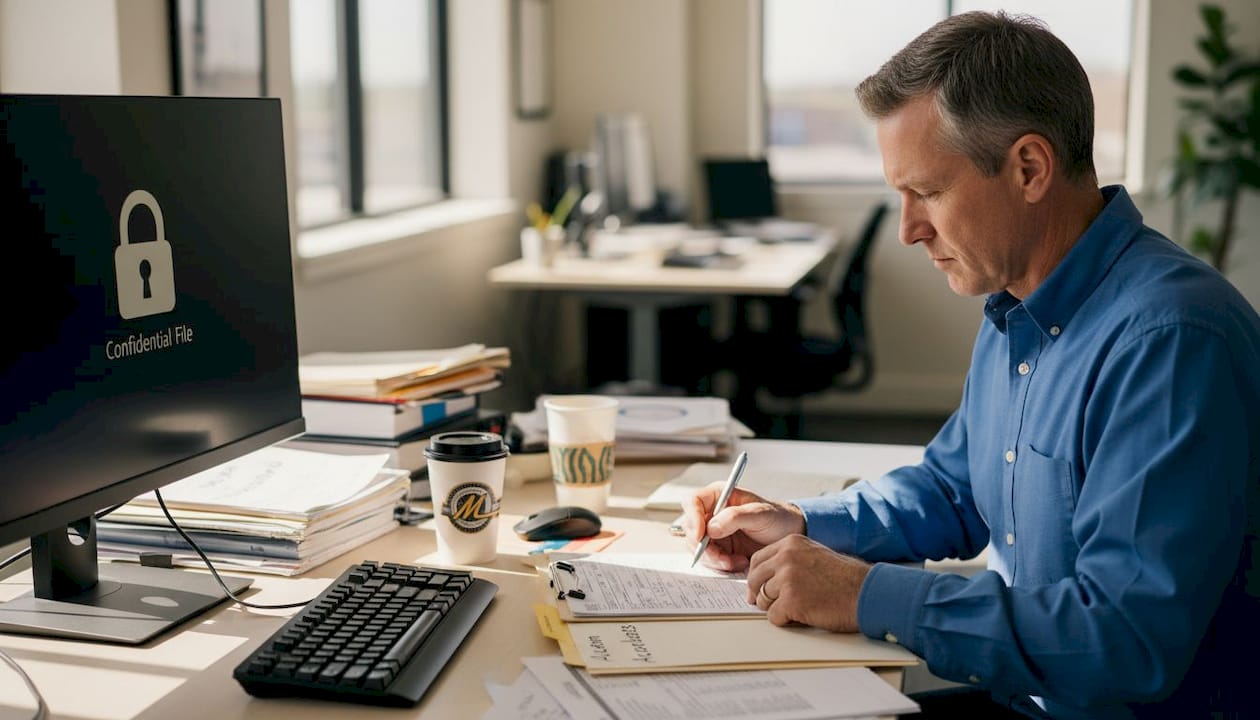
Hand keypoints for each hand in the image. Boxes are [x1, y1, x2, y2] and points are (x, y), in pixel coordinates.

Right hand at [682, 481, 804, 571]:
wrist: (789, 536)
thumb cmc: (778, 518)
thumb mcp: (761, 513)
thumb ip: (735, 517)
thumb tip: (711, 528)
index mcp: (719, 495)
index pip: (693, 502)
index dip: (692, 517)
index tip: (701, 535)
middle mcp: (713, 512)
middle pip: (691, 528)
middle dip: (703, 545)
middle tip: (722, 557)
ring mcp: (714, 532)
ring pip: (697, 547)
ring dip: (714, 558)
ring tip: (735, 561)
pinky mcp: (720, 548)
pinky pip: (710, 559)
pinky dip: (722, 564)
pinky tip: (739, 562)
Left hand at [746, 534, 869, 632]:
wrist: (866, 593)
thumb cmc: (845, 579)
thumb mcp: (814, 555)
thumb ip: (789, 561)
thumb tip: (765, 578)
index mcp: (790, 543)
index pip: (757, 560)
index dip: (757, 577)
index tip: (760, 588)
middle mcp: (785, 557)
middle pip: (754, 579)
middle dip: (760, 594)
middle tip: (771, 604)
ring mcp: (787, 578)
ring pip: (762, 599)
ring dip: (776, 607)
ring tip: (798, 607)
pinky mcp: (791, 601)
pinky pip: (773, 617)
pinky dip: (785, 620)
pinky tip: (803, 616)